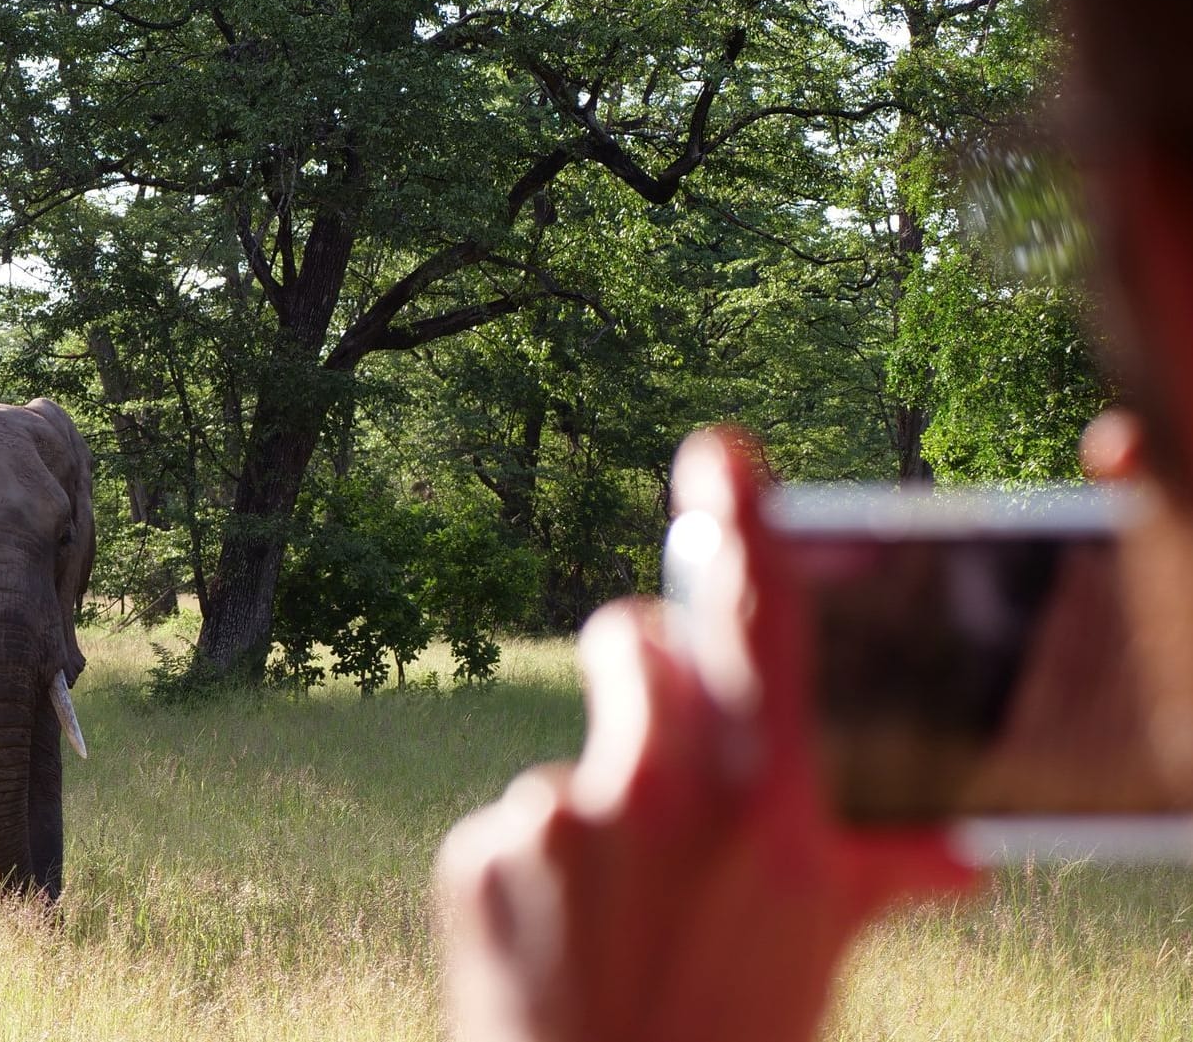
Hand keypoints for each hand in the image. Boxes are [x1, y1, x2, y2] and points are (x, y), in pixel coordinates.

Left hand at [434, 427, 973, 1041]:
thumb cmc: (726, 1039)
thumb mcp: (816, 955)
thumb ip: (868, 872)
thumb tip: (954, 851)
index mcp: (771, 811)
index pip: (760, 623)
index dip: (742, 524)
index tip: (718, 452)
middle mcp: (662, 795)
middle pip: (633, 639)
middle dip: (648, 659)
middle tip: (660, 726)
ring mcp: (558, 816)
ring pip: (578, 746)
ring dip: (600, 792)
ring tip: (617, 888)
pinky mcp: (482, 850)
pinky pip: (515, 812)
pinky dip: (540, 856)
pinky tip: (560, 930)